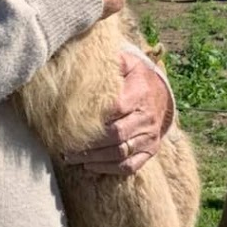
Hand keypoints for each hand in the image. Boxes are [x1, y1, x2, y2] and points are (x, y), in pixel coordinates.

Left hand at [64, 48, 172, 175]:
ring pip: (120, 152)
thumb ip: (111, 61)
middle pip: (116, 135)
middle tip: (64, 146)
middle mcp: (146, 117)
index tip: (69, 123)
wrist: (161, 95)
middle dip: (88, 143)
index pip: (115, 108)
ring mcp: (149, 137)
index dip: (92, 119)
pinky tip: (90, 167)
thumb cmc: (136, 79)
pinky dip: (109, 169)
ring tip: (71, 157)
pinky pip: (130, 166)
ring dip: (93, 158)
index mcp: (139, 93)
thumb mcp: (128, 63)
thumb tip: (87, 57)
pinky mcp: (150, 150)